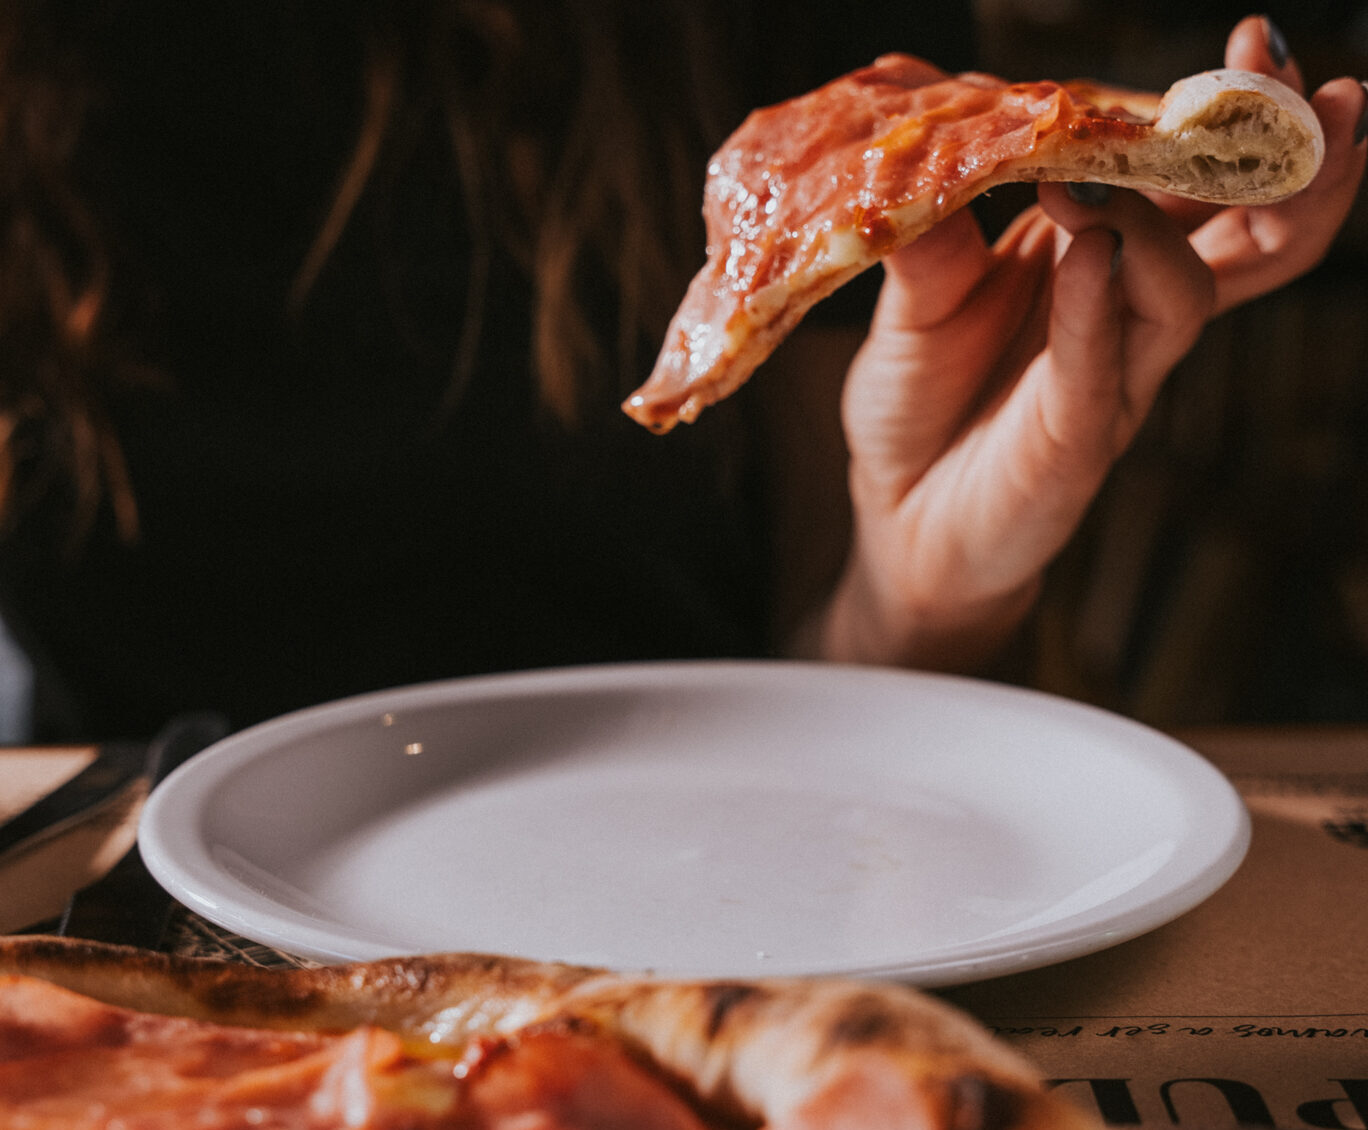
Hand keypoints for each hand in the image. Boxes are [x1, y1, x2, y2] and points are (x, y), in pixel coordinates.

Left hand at [807, 16, 1365, 671]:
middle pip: (1241, 228)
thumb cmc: (919, 401)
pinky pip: (1100, 363)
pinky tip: (1093, 251)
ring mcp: (1112, 374)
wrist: (901, 520)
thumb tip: (927, 110)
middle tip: (1302, 85)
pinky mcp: (1076, 437)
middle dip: (1284, 156)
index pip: (1184, 175)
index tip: (1255, 45)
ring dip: (1168, 220)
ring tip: (1132, 162)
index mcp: (1096, 252)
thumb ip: (930, 220)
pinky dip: (1099, 304)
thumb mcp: (914, 295)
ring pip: (1187, 292)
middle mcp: (1125, 307)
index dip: (1230, 115)